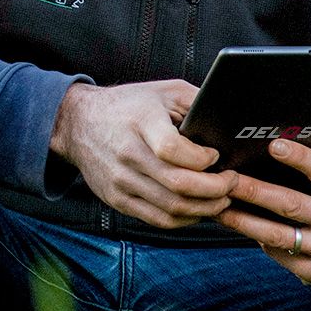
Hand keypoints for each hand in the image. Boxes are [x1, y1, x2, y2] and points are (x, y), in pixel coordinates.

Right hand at [49, 79, 233, 229]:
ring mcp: (120, 180)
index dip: (203, 159)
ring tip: (221, 198)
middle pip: (178, 185)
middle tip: (231, 182)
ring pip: (172, 208)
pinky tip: (198, 208)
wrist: (78, 123)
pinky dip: (185, 219)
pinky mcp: (117, 199)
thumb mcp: (164, 91)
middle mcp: (127, 153)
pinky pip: (158, 219)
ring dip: (206, 208)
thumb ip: (197, 102)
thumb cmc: (128, 106)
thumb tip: (229, 121)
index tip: (216, 155)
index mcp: (140, 122)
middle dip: (216, 189)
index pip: (173, 150)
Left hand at [214, 138, 310, 286]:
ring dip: (244, 222)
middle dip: (253, 191)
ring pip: (279, 236)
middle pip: (291, 204)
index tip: (273, 145)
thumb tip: (266, 152)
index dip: (299, 158)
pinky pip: (282, 257)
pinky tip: (245, 231)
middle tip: (225, 180)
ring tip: (220, 209)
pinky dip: (261, 242)